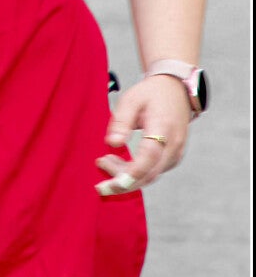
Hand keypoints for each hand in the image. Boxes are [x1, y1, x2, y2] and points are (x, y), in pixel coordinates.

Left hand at [95, 74, 191, 195]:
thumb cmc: (151, 94)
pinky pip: (154, 171)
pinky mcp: (172, 157)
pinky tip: (118, 163)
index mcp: (164, 128)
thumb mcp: (131, 100)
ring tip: (104, 161)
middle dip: (124, 183)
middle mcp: (174, 145)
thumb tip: (112, 143)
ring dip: (127, 177)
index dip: (131, 173)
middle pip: (150, 174)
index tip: (113, 182)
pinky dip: (135, 173)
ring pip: (151, 175)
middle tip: (100, 185)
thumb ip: (121, 121)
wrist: (175, 90)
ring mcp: (176, 153)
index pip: (149, 156)